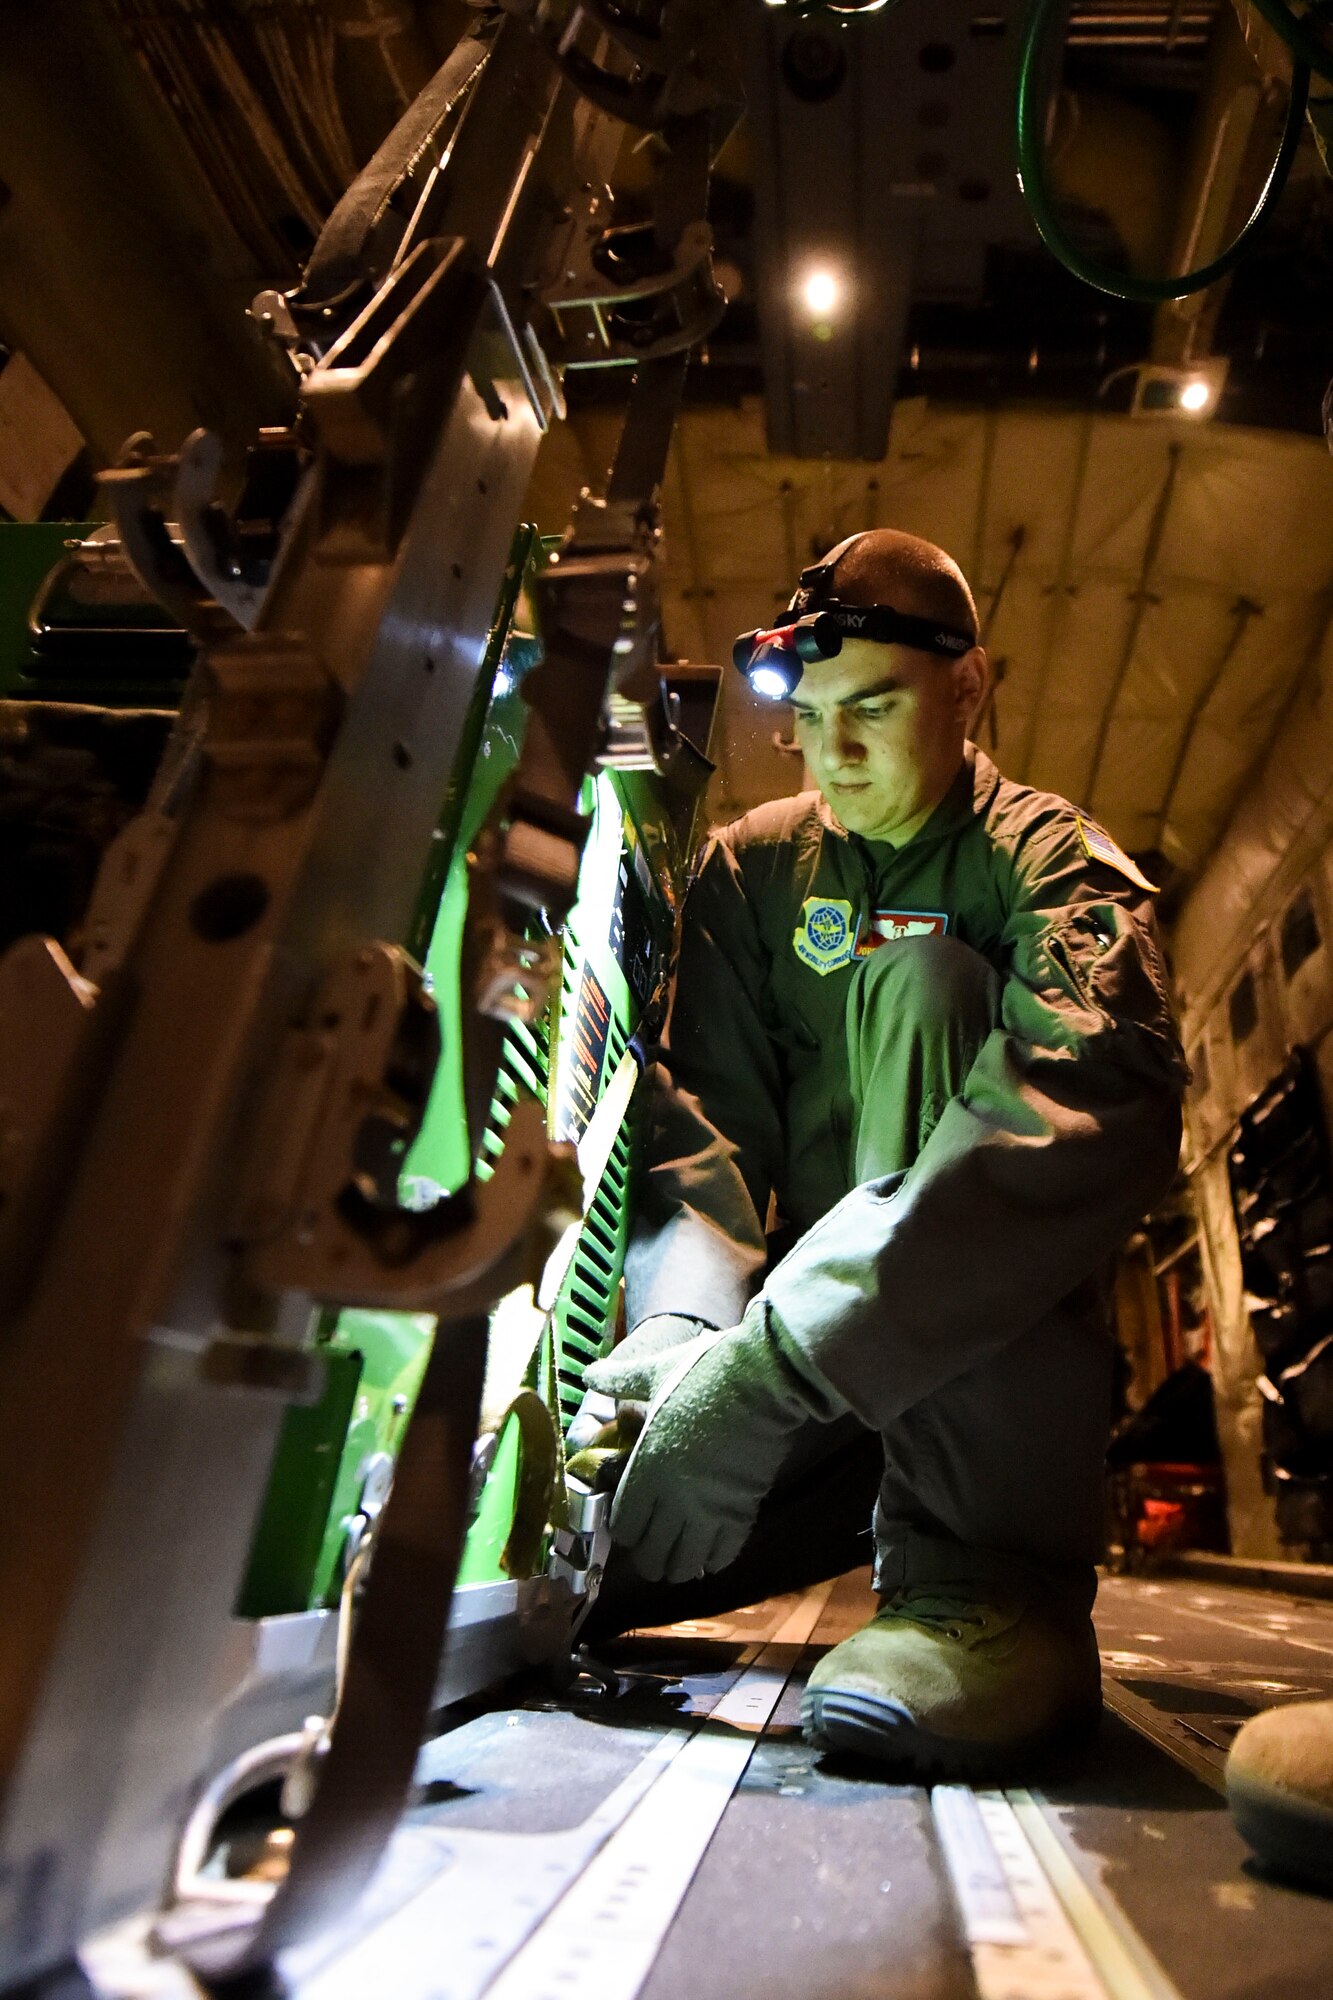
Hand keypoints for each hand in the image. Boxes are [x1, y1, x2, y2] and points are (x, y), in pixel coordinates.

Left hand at [603, 1302, 826, 1584]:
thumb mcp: (655, 1372)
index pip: (624, 1526)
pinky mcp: (742, 1512)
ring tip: (681, 1553)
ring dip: (679, 1565)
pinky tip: (711, 1550)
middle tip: (653, 1544)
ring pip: (686, 1565)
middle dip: (648, 1557)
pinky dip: (714, 1560)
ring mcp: (709, 1511)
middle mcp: (673, 1500)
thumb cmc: (704, 1373)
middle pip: (651, 1557)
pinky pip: (723, 1556)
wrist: (762, 1379)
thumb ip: (619, 1381)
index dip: (624, 1529)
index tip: (630, 1518)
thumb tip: (588, 1375)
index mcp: (646, 1468)